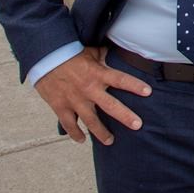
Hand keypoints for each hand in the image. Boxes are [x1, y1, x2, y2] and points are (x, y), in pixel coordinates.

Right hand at [34, 47, 151, 144]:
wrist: (44, 58)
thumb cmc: (69, 52)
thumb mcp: (90, 51)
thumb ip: (103, 56)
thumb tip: (114, 54)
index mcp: (98, 74)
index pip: (121, 80)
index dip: (135, 85)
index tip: (148, 92)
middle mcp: (89, 89)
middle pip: (111, 106)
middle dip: (125, 116)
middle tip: (138, 125)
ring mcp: (75, 100)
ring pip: (91, 121)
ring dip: (101, 133)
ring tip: (110, 141)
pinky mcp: (60, 107)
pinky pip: (69, 124)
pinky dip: (75, 134)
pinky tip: (81, 140)